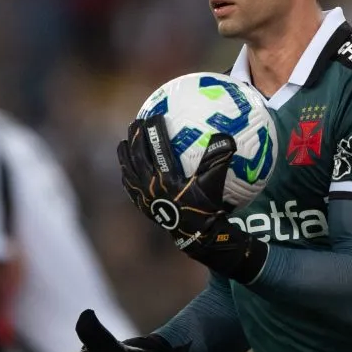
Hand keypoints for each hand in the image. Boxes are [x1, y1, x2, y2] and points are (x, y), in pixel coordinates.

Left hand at [117, 116, 267, 281]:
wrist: (195, 235)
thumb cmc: (208, 207)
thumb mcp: (216, 184)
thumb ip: (220, 160)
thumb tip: (227, 137)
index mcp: (168, 179)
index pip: (159, 150)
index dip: (155, 131)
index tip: (155, 115)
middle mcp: (152, 187)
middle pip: (138, 157)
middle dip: (135, 137)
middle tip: (136, 122)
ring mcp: (144, 197)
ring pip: (129, 171)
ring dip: (125, 154)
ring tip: (123, 141)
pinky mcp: (141, 205)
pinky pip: (129, 186)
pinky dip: (126, 173)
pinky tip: (126, 166)